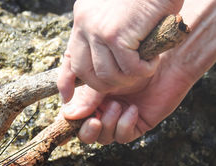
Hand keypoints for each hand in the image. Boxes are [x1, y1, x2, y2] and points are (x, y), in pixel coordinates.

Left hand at [57, 0, 182, 101]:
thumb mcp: (116, 14)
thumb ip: (105, 34)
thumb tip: (104, 58)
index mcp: (83, 19)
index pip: (69, 57)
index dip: (65, 81)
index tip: (66, 98)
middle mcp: (84, 24)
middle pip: (85, 72)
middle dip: (104, 85)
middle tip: (126, 79)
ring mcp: (98, 30)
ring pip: (107, 75)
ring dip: (128, 78)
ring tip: (144, 66)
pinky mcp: (116, 34)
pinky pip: (128, 68)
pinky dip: (143, 70)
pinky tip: (152, 60)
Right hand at [61, 54, 191, 143]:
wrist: (163, 61)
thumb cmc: (131, 60)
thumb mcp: (102, 76)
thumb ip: (86, 96)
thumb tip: (68, 115)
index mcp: (89, 99)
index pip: (72, 118)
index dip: (68, 123)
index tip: (68, 120)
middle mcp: (102, 111)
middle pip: (85, 133)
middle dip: (88, 131)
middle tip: (95, 120)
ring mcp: (118, 119)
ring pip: (103, 137)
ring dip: (108, 123)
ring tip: (118, 105)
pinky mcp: (135, 125)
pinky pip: (122, 136)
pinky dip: (124, 125)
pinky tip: (133, 109)